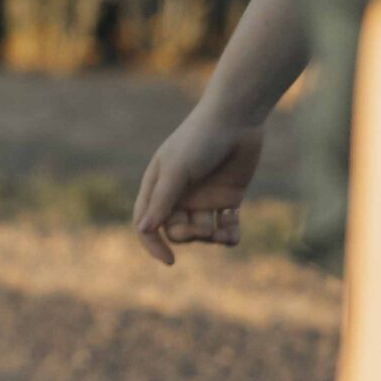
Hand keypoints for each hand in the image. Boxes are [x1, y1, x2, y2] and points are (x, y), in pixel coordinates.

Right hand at [133, 109, 262, 264]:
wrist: (236, 120)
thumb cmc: (199, 140)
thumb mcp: (177, 170)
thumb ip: (162, 200)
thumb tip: (144, 229)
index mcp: (158, 187)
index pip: (147, 223)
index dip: (153, 244)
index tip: (169, 260)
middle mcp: (178, 195)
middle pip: (176, 230)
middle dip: (187, 236)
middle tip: (201, 228)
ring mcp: (204, 198)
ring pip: (202, 232)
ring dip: (210, 237)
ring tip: (221, 228)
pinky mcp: (228, 198)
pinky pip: (226, 227)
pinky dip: (229, 235)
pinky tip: (232, 231)